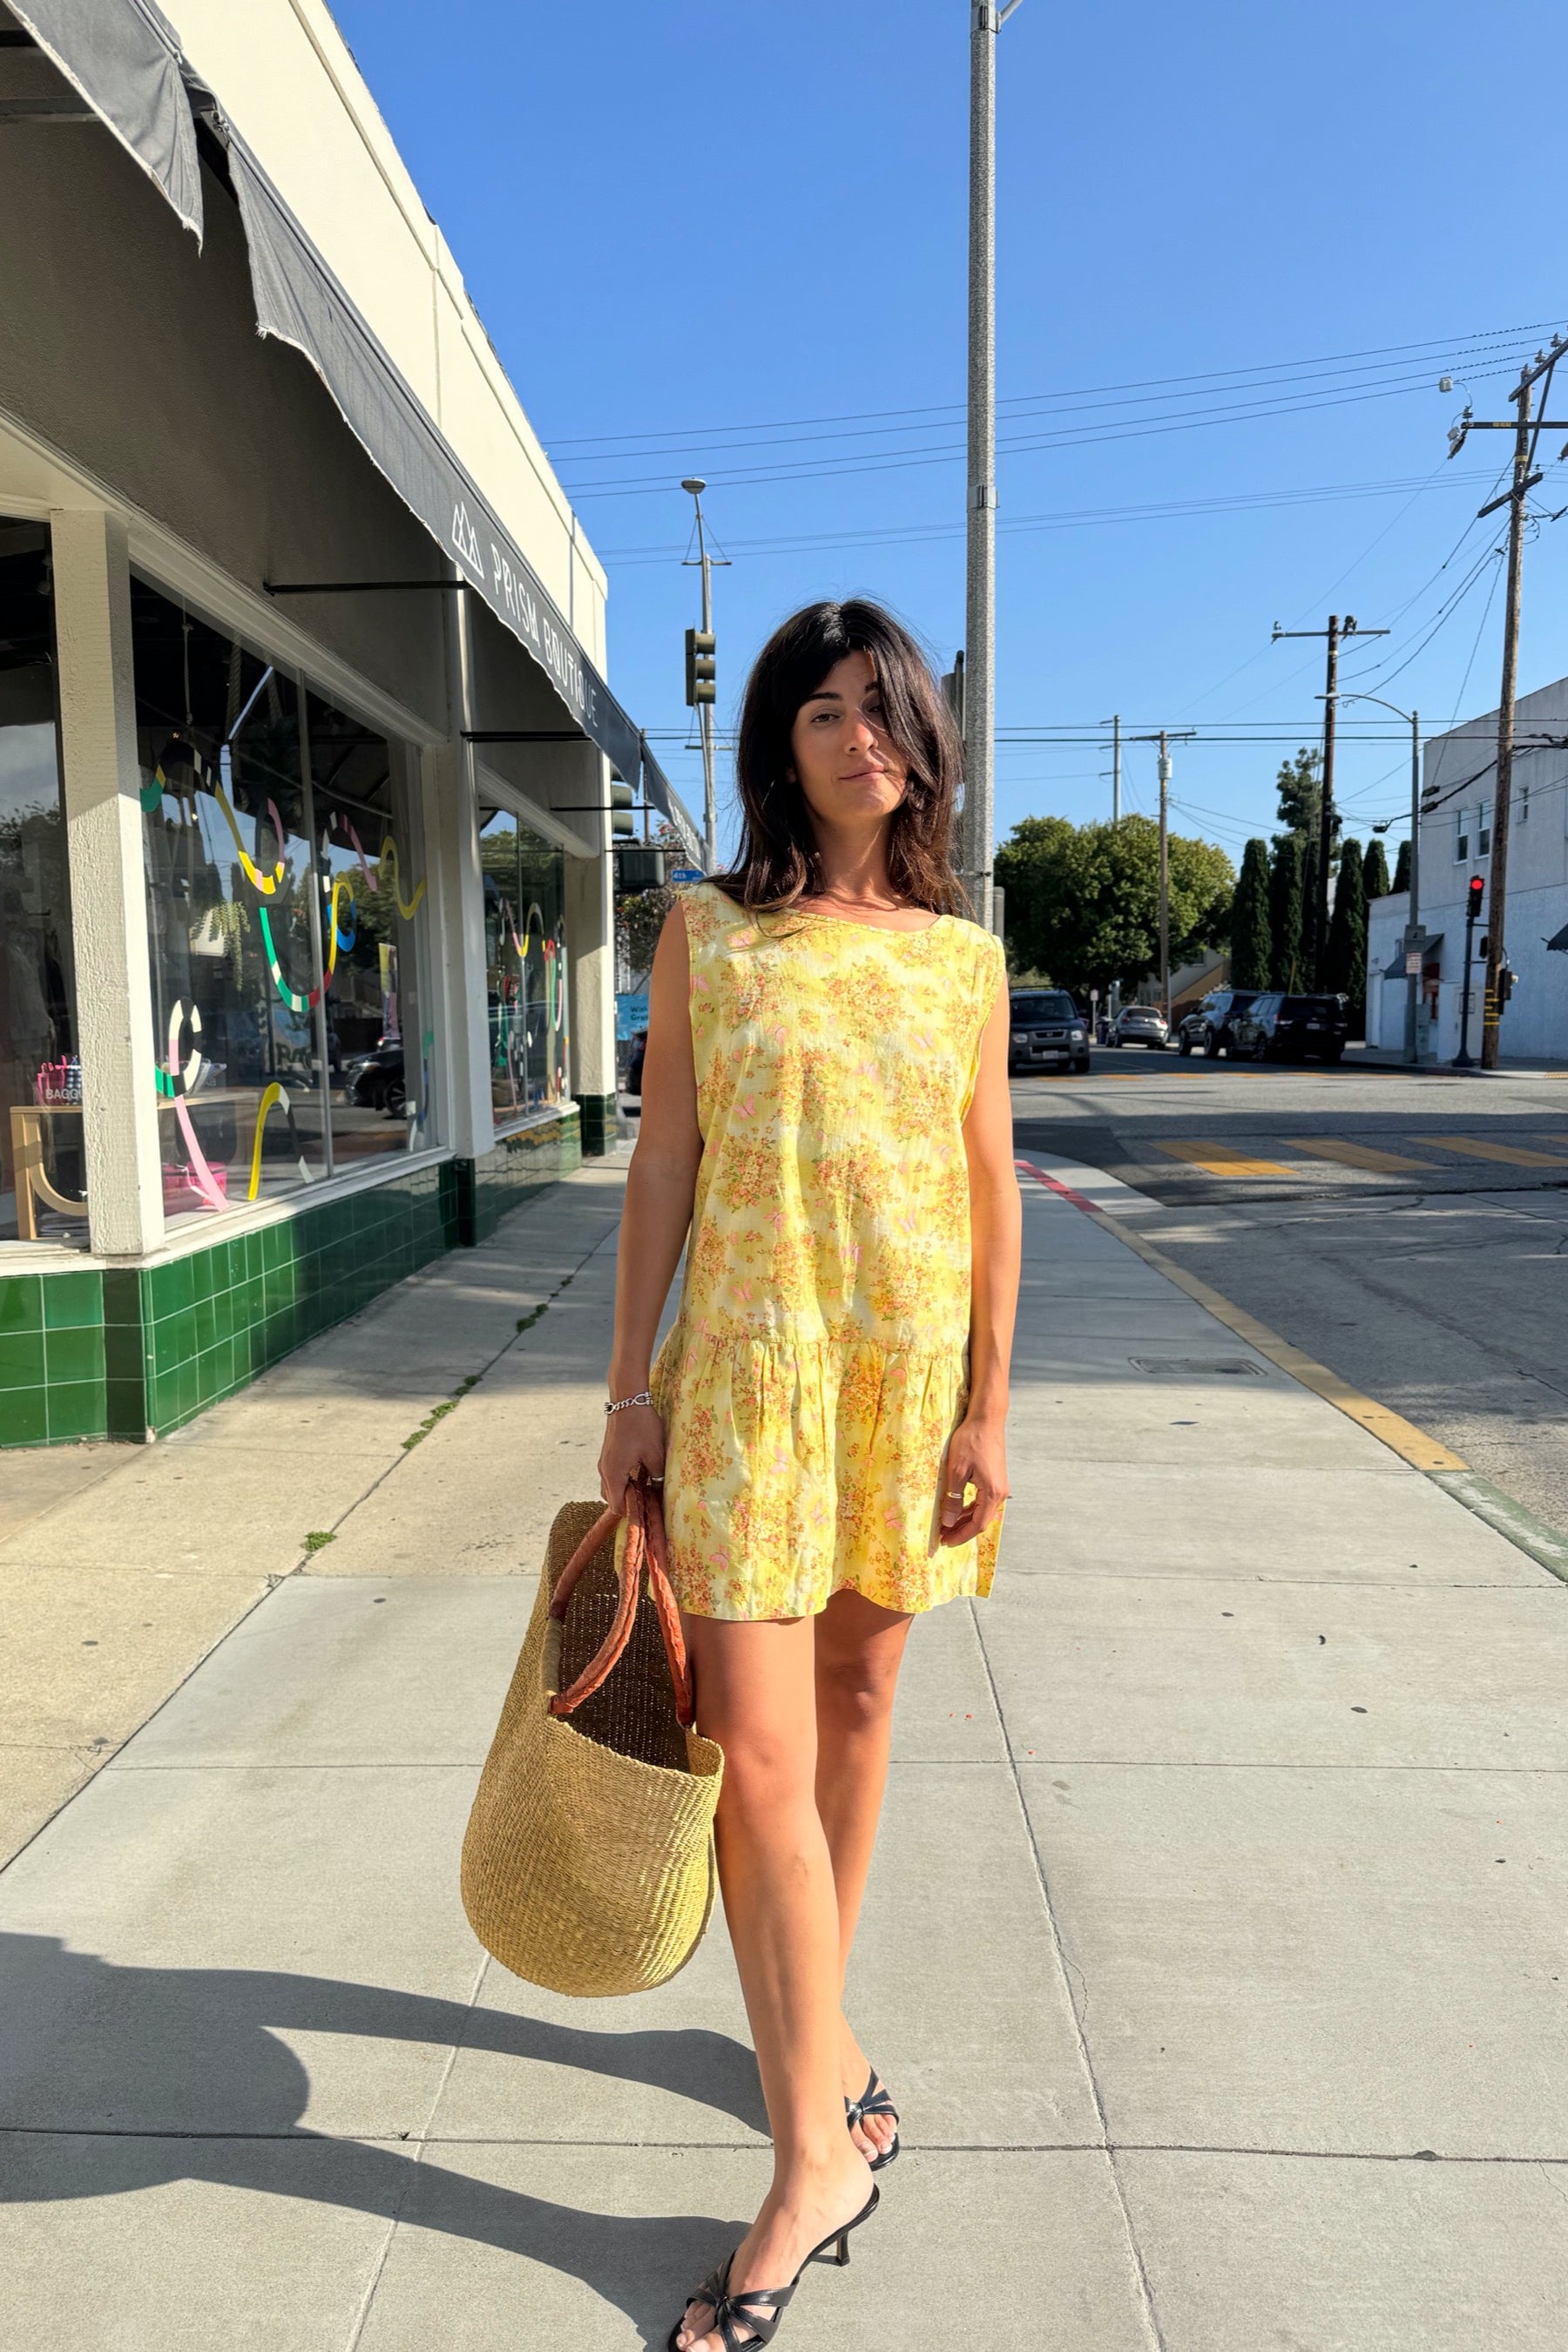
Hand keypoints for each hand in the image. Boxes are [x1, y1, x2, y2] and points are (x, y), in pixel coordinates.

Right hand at [598, 1400, 666, 1506]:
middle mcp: (604, 1470)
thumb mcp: (655, 1453)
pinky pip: (612, 1475)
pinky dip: (623, 1480)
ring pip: (611, 1487)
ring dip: (625, 1491)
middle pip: (611, 1499)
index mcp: (613, 1474)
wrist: (627, 1399)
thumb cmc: (642, 1426)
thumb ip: (658, 1476)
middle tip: (648, 1499)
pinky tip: (639, 1472)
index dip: (632, 1513)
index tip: (648, 1510)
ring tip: (645, 1486)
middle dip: (628, 1503)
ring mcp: (604, 1461)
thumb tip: (661, 1491)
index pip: (617, 1507)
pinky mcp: (608, 1454)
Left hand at [938, 1412, 1008, 1545]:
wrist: (986, 1420)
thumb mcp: (956, 1471)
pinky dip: (969, 1508)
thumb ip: (953, 1499)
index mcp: (992, 1493)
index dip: (961, 1535)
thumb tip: (948, 1522)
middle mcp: (1000, 1493)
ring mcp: (999, 1486)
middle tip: (942, 1536)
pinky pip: (983, 1501)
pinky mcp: (995, 1479)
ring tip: (947, 1525)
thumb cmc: (971, 1441)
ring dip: (965, 1520)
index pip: (977, 1524)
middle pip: (981, 1521)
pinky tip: (957, 1510)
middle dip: (961, 1530)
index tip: (945, 1542)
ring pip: (981, 1511)